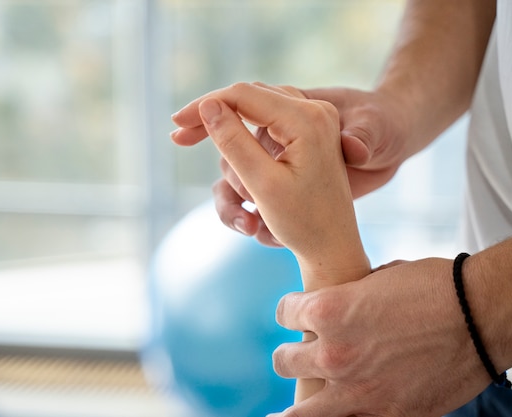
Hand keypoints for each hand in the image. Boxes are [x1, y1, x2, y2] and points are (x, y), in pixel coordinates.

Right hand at [172, 85, 408, 245]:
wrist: (336, 246)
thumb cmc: (305, 222)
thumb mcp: (264, 184)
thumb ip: (234, 141)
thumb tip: (208, 106)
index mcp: (306, 119)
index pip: (243, 95)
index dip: (205, 105)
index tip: (176, 124)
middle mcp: (312, 112)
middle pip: (247, 100)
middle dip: (215, 124)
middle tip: (179, 138)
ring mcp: (311, 124)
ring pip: (252, 121)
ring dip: (237, 156)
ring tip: (248, 202)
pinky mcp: (305, 138)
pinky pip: (265, 135)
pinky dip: (248, 159)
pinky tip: (250, 196)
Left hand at [270, 258, 491, 416]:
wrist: (482, 316)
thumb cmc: (434, 286)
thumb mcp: (379, 278)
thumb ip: (351, 296)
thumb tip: (346, 301)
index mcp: (326, 310)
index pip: (284, 314)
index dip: (290, 311)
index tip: (295, 314)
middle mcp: (332, 353)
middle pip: (284, 360)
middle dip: (288, 355)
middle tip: (297, 354)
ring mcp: (357, 390)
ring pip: (301, 411)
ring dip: (292, 409)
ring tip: (277, 416)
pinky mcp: (386, 414)